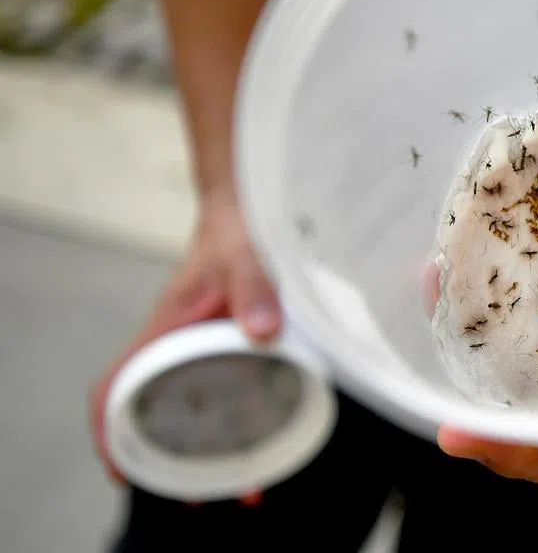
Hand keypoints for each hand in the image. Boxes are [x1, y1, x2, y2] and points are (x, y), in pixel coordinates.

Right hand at [88, 190, 281, 485]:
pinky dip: (227, 415)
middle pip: (145, 407)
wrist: (244, 210)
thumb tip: (262, 331)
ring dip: (203, 442)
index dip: (108, 430)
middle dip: (165, 456)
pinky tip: (258, 433)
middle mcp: (172, 340)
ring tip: (242, 478)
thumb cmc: (238, 232)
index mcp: (165, 326)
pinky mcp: (218, 341)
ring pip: (182, 401)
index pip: (113, 384)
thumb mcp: (249, 257)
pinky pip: (211, 385)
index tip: (123, 469)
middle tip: (202, 493)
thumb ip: (256, 289)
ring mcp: (194, 343)